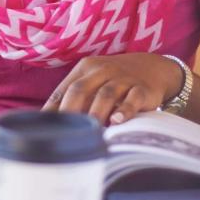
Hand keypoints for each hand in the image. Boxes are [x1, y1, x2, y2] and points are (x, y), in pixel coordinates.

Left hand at [41, 53, 183, 125]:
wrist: (152, 68)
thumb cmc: (113, 80)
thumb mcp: (93, 81)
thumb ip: (74, 96)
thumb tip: (49, 119)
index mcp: (85, 68)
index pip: (65, 88)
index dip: (54, 106)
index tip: (46, 126)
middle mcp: (102, 71)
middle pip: (81, 89)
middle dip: (71, 109)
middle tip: (65, 131)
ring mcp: (123, 79)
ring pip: (106, 94)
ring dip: (96, 112)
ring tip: (90, 130)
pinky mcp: (142, 89)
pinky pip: (133, 99)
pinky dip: (125, 110)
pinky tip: (117, 121)